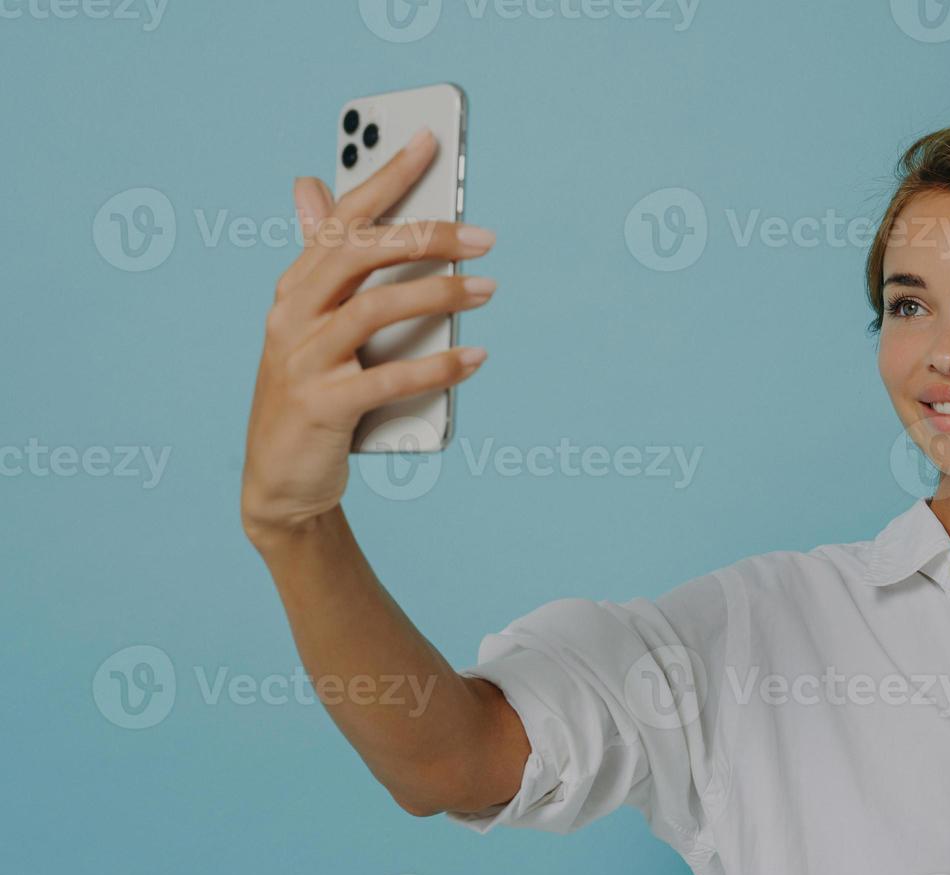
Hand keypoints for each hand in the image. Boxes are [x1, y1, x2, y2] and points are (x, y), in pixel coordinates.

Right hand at [241, 129, 495, 545]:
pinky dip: (438, 366)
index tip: (430, 140)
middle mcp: (292, 314)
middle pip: (360, 253)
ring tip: (488, 290)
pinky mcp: (322, 406)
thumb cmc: (309, 392)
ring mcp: (303, 360)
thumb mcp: (309, 322)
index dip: (385, 175)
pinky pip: (389, 378)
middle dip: (426, 236)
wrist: (281, 479)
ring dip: (440, 295)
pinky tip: (476, 356)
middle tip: (484, 238)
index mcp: (295, 286)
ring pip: (376, 310)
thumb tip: (310, 187)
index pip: (342, 217)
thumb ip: (322, 260)